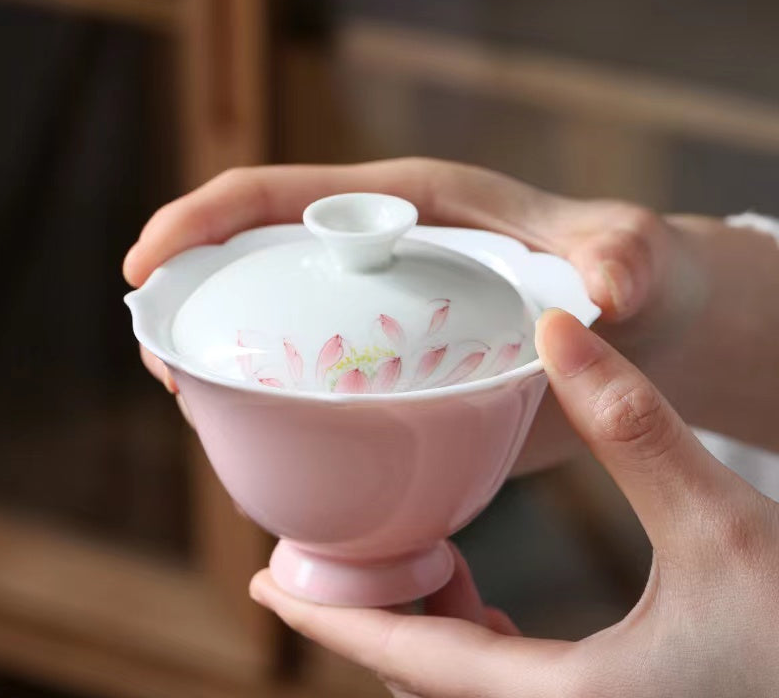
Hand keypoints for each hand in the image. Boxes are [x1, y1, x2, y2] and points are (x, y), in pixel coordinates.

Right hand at [123, 159, 690, 468]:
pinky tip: (273, 457)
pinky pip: (321, 393)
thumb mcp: (625, 254)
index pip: (279, 196)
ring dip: (225, 366)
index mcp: (406, 207)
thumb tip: (601, 287)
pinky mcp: (397, 376)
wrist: (649, 332)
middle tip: (167, 366)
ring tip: (198, 411)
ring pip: (277, 333)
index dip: (199, 221)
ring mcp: (382, 322)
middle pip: (255, 266)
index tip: (146, 263)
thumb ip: (617, 257)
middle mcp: (379, 260)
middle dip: (191, 302)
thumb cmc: (627, 273)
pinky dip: (283, 416)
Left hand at [249, 309, 778, 697]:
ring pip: (471, 682)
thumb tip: (561, 328)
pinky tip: (485, 596)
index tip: (267, 583)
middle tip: (345, 545)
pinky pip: (516, 685)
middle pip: (428, 674)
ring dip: (433, 622)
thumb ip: (634, 425)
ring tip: (419, 551)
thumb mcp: (721, 524)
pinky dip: (481, 641)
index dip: (330, 619)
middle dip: (378, 610)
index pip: (409, 658)